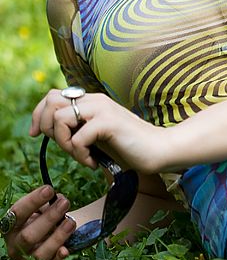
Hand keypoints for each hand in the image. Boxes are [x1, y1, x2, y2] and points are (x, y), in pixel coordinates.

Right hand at [2, 185, 75, 259]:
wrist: (50, 237)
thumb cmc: (44, 219)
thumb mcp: (42, 210)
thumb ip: (47, 204)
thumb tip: (58, 199)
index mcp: (12, 226)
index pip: (17, 213)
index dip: (32, 201)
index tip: (49, 189)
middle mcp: (16, 244)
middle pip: (28, 235)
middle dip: (48, 218)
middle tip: (65, 203)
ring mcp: (27, 258)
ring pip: (39, 253)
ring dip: (57, 237)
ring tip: (70, 222)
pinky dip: (58, 258)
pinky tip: (65, 250)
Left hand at [30, 89, 168, 174]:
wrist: (157, 150)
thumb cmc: (127, 146)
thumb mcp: (95, 135)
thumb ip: (76, 127)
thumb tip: (46, 128)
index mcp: (91, 101)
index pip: (52, 96)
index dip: (38, 115)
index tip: (36, 135)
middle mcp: (95, 100)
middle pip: (51, 102)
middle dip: (46, 128)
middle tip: (65, 146)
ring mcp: (102, 109)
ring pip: (59, 119)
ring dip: (64, 143)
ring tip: (81, 155)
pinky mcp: (109, 122)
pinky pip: (77, 138)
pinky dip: (81, 156)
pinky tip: (94, 163)